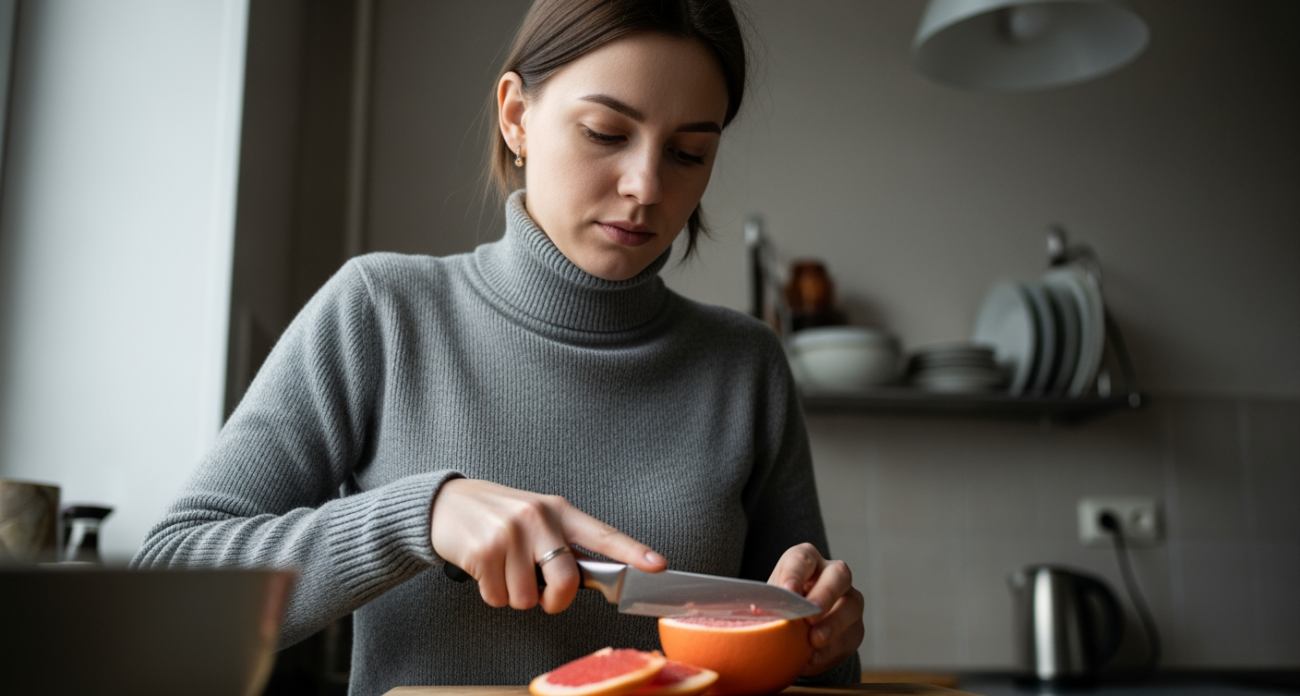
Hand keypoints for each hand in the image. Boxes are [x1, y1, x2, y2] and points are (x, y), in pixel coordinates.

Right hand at [429, 478, 666, 613]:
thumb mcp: (536, 518)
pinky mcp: (483, 550)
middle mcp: (537, 518)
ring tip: (503, 568)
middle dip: (554, 600)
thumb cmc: (499, 517)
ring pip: (528, 598)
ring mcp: (510, 533)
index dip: (632, 552)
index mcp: (559, 510)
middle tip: (543, 594)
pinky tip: (485, 569)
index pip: (602, 534)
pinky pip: (498, 598)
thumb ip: (562, 543)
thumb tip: (588, 580)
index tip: (657, 565)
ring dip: (514, 595)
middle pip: (565, 581)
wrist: (446, 504)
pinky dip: (491, 593)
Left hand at [768, 543, 864, 675]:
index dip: (796, 574)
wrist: (793, 635)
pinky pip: (851, 635)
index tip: (788, 591)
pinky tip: (815, 658)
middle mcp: (831, 574)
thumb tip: (759, 613)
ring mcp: (848, 599)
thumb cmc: (778, 610)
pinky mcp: (855, 627)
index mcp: (805, 561)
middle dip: (825, 595)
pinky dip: (832, 649)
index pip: (802, 559)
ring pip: (852, 605)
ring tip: (813, 641)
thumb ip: (768, 604)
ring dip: (833, 625)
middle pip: (838, 574)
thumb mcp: (769, 603)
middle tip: (810, 616)